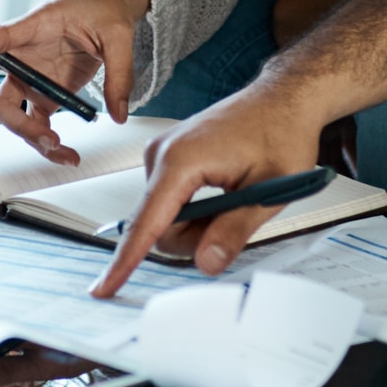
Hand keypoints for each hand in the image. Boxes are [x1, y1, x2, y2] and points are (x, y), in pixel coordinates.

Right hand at [0, 0, 139, 164]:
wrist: (103, 10)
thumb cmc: (102, 10)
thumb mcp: (119, 33)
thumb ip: (119, 71)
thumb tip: (117, 113)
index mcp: (32, 26)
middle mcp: (22, 56)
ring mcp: (29, 79)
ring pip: (9, 111)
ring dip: (26, 133)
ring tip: (58, 147)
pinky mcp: (44, 97)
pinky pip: (36, 126)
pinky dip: (48, 145)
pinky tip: (67, 156)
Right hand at [92, 85, 325, 296]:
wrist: (283, 98)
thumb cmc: (281, 131)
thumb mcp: (269, 189)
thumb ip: (234, 230)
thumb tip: (205, 263)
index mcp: (180, 160)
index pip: (146, 223)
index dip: (125, 262)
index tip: (104, 289)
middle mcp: (162, 154)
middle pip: (158, 226)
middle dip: (194, 238)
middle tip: (237, 219)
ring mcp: (163, 154)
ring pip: (165, 217)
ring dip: (198, 224)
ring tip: (235, 199)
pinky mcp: (169, 157)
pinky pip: (170, 202)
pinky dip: (195, 210)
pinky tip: (223, 194)